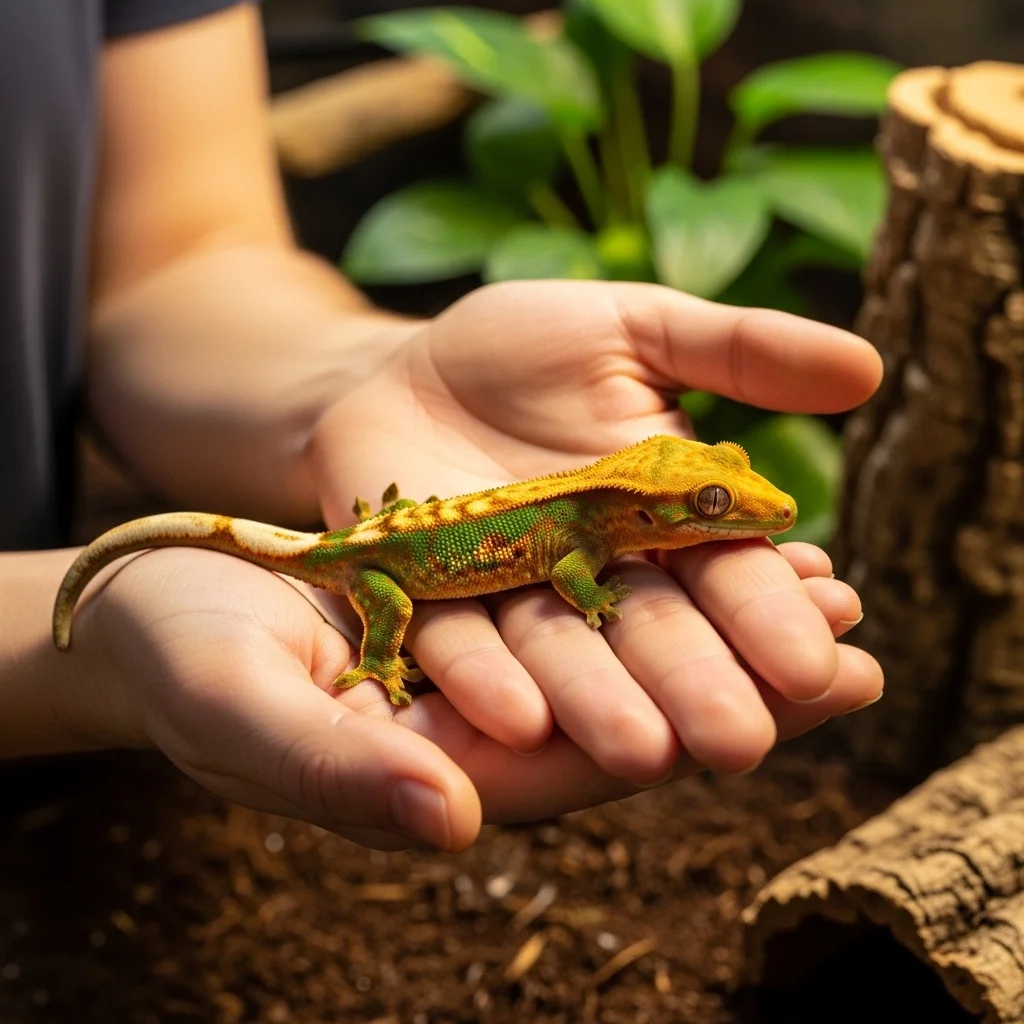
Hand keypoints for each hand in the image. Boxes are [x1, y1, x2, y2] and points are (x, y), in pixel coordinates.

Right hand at [65, 537, 871, 851]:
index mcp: (448, 772)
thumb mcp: (245, 715)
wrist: (158, 598)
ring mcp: (484, 652)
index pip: (602, 765)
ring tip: (815, 571)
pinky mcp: (473, 591)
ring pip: (615, 635)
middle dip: (741, 672)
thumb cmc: (184, 664)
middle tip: (850, 627)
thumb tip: (462, 825)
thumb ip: (342, 777)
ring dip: (710, 607)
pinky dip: (643, 551)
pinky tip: (709, 514)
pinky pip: (574, 576)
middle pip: (634, 703)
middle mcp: (486, 725)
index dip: (705, 727)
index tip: (817, 690)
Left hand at [307, 282, 883, 793]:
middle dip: (696, 685)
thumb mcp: (632, 329)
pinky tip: (516, 716)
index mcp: (662, 519)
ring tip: (644, 752)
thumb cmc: (518, 349)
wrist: (396, 369)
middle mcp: (596, 575)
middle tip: (739, 739)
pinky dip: (484, 679)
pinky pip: (456, 647)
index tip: (825, 654)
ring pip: (563, 658)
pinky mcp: (431, 607)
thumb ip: (737, 352)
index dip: (771, 613)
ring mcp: (512, 598)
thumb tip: (869, 368)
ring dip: (601, 702)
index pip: (727, 575)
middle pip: (654, 636)